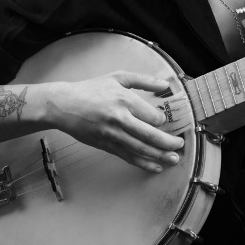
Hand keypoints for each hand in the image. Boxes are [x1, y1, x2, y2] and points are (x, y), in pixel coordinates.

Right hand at [46, 71, 185, 172]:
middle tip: (180, 145)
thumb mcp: (118, 78)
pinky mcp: (106, 145)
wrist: (64, 105)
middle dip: (169, 143)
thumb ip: (144, 80)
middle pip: (151, 136)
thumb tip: (165, 85)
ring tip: (173, 159)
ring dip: (160, 156)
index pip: (153, 116)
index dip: (163, 121)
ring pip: (141, 149)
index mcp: (125, 100)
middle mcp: (120, 119)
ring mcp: (112, 134)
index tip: (164, 121)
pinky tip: (155, 167)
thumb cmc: (91, 90)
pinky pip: (128, 157)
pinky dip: (143, 163)